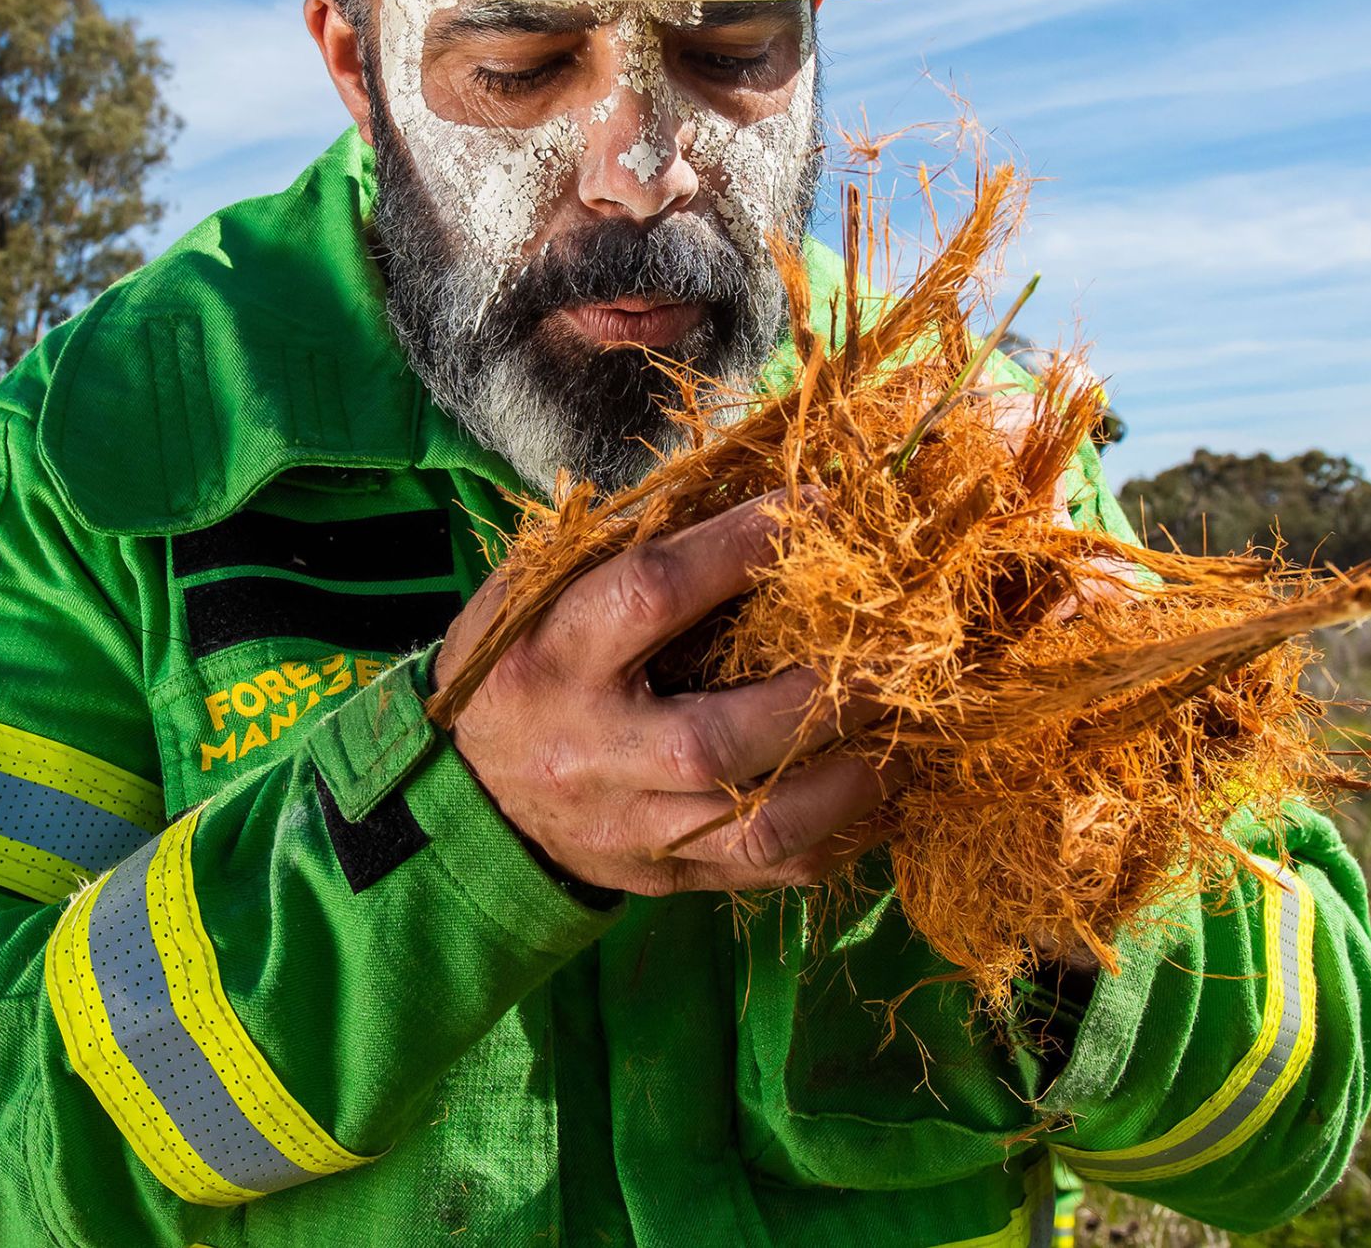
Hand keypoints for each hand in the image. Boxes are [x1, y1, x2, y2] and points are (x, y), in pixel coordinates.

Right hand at [438, 496, 888, 896]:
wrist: (464, 797)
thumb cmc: (517, 664)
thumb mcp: (533, 592)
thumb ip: (622, 550)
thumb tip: (742, 493)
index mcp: (554, 657)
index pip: (654, 594)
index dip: (742, 546)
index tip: (824, 505)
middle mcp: (593, 749)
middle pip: (719, 737)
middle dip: (821, 695)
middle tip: (900, 652)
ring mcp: (631, 826)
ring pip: (755, 824)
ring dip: (849, 782)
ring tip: (906, 736)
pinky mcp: (664, 877)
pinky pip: (765, 873)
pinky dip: (836, 839)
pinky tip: (878, 796)